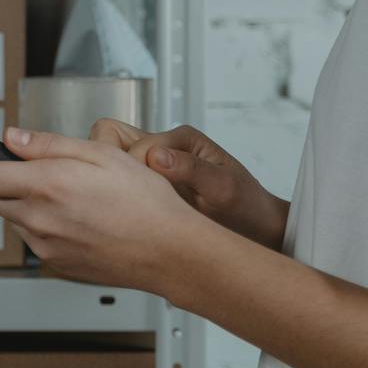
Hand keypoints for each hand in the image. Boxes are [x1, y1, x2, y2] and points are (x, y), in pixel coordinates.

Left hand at [0, 126, 213, 291]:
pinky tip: (55, 208)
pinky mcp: (57, 262)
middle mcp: (39, 219)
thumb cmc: (145, 202)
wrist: (169, 251)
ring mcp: (46, 245)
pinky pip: (32, 235)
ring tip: (21, 180)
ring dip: (4, 198)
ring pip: (10, 216)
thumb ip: (48, 145)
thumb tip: (11, 139)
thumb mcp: (99, 154)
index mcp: (47, 186)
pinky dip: (30, 218)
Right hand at [88, 118, 289, 252]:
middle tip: (130, 198)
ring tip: (133, 208)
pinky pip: (119, 180)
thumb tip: (157, 157)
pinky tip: (133, 215)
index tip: (145, 195)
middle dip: (112, 166)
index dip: (134, 170)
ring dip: (114, 181)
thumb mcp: (225, 189)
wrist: (256, 229)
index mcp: (183, 139)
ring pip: (110, 159)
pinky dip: (118, 195)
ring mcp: (154, 165)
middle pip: (111, 138)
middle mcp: (165, 147)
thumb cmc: (247, 207)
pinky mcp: (149, 184)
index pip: (136, 145)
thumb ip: (192, 169)